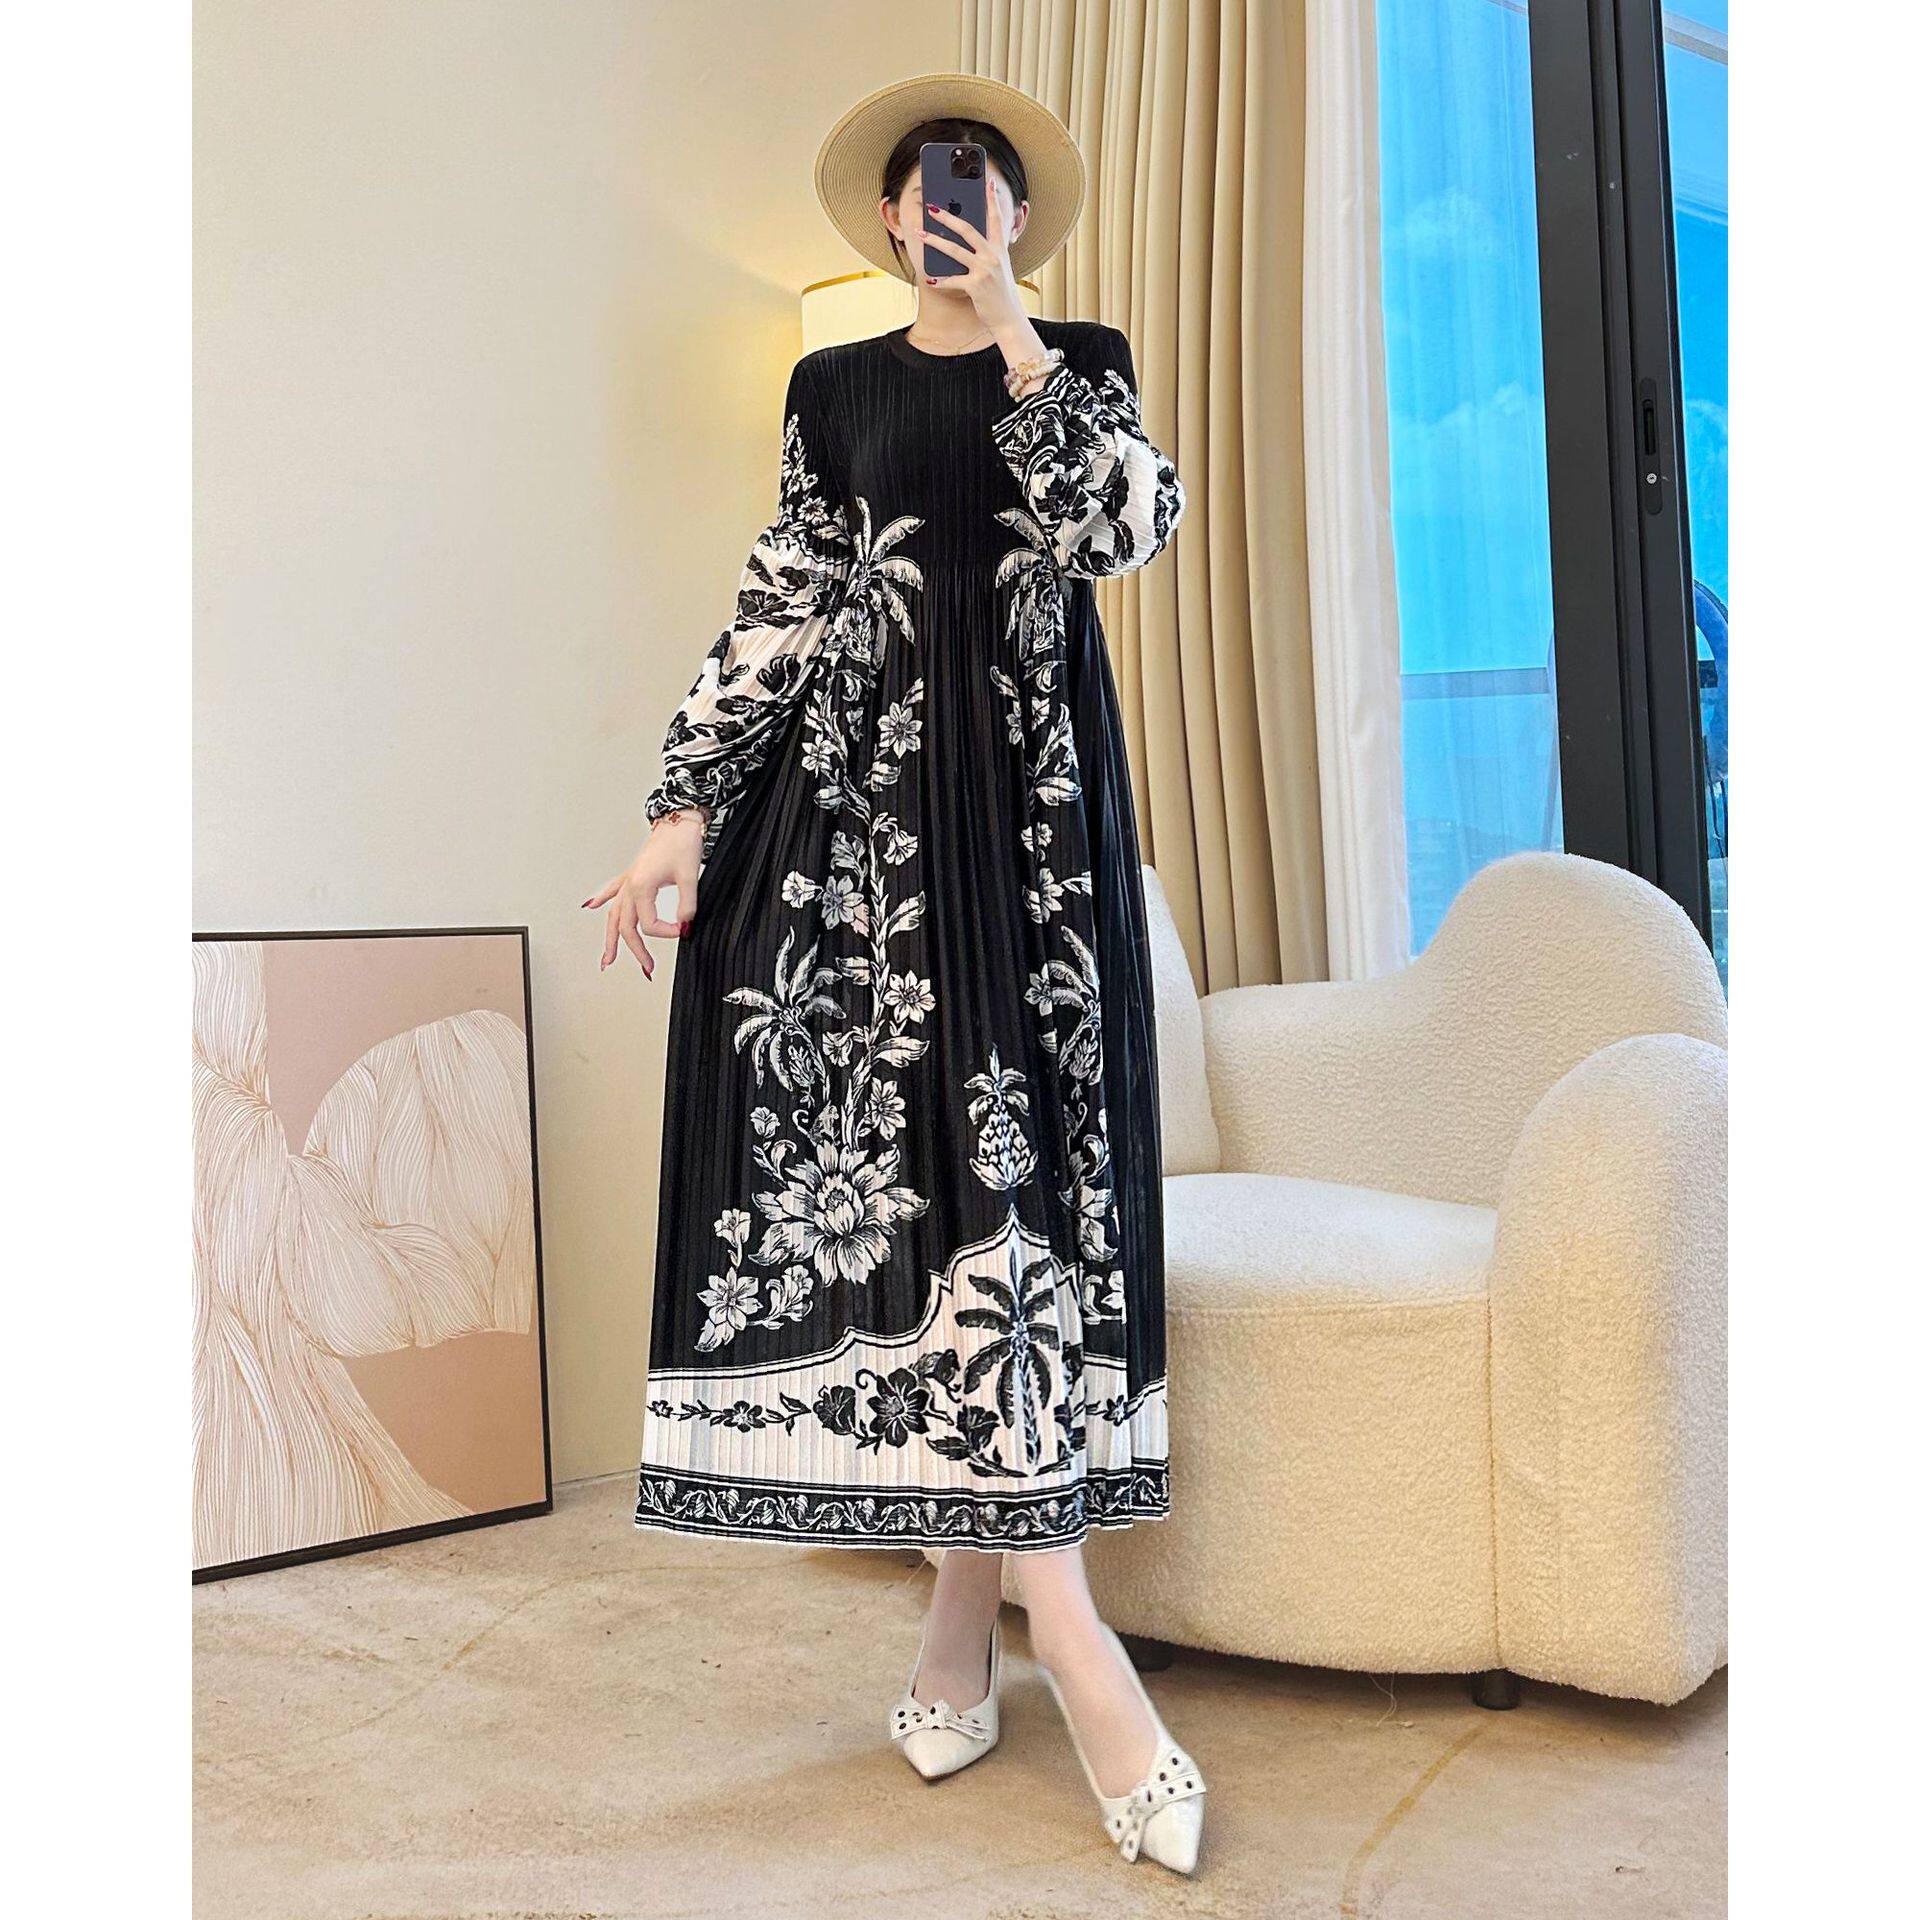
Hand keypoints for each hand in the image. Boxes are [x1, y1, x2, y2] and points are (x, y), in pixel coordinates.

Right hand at [582, 813, 704, 978]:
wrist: (678, 821)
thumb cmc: (682, 843)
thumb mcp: (690, 876)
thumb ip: (688, 905)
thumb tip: (685, 925)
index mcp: (640, 887)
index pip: (648, 924)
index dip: (667, 931)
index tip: (683, 929)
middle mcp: (629, 885)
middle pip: (625, 927)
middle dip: (634, 951)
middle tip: (647, 969)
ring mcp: (628, 880)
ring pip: (614, 915)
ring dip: (611, 938)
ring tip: (607, 960)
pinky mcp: (631, 874)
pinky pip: (611, 892)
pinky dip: (601, 900)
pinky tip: (590, 907)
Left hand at [917, 185, 1023, 330]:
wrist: (1009, 319)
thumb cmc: (1001, 295)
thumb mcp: (999, 270)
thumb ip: (987, 254)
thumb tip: (963, 244)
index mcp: (1000, 249)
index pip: (996, 219)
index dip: (992, 199)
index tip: (989, 181)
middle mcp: (993, 256)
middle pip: (967, 229)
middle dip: (947, 217)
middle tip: (932, 207)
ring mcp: (984, 270)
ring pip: (955, 249)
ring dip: (934, 240)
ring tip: (920, 232)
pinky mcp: (975, 286)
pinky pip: (952, 279)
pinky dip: (940, 280)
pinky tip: (930, 279)